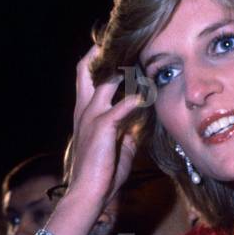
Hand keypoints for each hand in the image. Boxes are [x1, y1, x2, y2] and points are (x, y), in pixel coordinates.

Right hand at [66, 45, 142, 207]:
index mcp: (85, 114)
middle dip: (100, 52)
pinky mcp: (102, 127)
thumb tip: (140, 123)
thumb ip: (127, 132)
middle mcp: (84, 110)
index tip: (113, 48)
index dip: (97, 61)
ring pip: (106, 81)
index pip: (87, 78)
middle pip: (86, 69)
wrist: (88, 195)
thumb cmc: (101, 175)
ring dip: (124, 69)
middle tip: (119, 39)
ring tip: (141, 59)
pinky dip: (137, 99)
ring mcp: (91, 117)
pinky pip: (122, 106)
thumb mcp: (117, 149)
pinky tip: (149, 96)